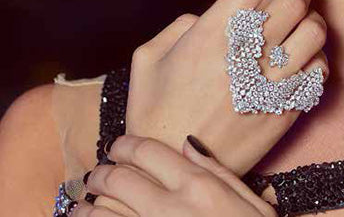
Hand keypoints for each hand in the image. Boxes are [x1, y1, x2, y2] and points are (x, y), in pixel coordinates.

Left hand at [72, 133, 276, 216]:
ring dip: (85, 208)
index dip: (125, 145)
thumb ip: (218, 172)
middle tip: (95, 175)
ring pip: (102, 214)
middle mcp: (169, 209)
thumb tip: (189, 144)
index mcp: (198, 187)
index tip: (116, 147)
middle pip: (119, 179)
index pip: (148, 151)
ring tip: (81, 206)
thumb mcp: (252, 205)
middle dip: (101, 173)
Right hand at [126, 0, 328, 176]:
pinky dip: (316, 56)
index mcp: (212, 32)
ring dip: (312, 16)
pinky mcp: (286, 111)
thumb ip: (182, 25)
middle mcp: (245, 53)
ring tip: (300, 19)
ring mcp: (269, 83)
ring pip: (315, 31)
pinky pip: (319, 71)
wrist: (170, 166)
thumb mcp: (150, 57)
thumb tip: (210, 15)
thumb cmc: (155, 109)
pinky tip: (301, 57)